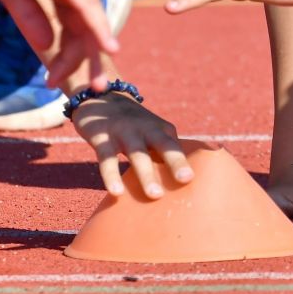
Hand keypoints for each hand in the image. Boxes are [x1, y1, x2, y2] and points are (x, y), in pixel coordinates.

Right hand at [0, 0, 115, 90]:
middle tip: (96, 93)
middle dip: (89, 62)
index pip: (71, 26)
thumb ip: (29, 17)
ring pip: (89, 23)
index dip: (66, 56)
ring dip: (93, 55)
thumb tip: (46, 46)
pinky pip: (85, 6)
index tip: (55, 83)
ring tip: (99, 85)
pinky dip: (98, 29)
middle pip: (87, 28)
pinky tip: (108, 48)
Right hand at [70, 93, 193, 198]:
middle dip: (175, 161)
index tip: (193, 180)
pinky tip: (116, 192)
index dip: (185, 162)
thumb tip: (179, 184)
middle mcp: (145, 129)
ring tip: (154, 195)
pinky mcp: (102, 138)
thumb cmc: (132, 125)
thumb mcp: (151, 132)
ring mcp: (124, 132)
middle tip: (186, 178)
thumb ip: (165, 151)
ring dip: (146, 174)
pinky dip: (111, 175)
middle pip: (163, 145)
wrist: (99, 98)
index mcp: (161, 129)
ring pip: (137, 154)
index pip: (176, 148)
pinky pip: (107, 159)